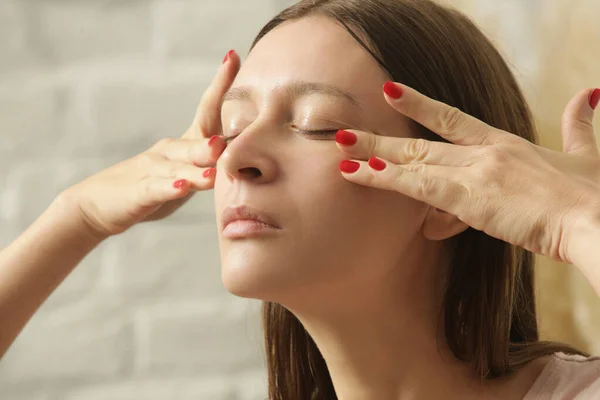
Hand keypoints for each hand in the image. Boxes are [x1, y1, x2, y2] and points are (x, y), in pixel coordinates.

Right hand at [58, 50, 240, 239]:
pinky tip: (181, 187)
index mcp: (183, 145)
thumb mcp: (184, 176)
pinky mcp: (140, 193)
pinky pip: (157, 189)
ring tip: (216, 156)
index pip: (205, 111)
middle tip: (237, 125)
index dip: (219, 85)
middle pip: (194, 140)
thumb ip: (209, 165)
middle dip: (214, 135)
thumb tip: (244, 153)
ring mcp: (152, 171)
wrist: (98, 204)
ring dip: (198, 161)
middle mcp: (168, 152)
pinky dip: (170, 188)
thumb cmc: (150, 188)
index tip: (233, 56)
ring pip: (179, 165)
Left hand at [336, 83, 599, 265]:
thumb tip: (589, 93)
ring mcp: (474, 173)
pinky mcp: (470, 198)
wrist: (598, 218)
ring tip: (340, 149)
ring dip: (373, 156)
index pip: (451, 118)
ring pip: (412, 161)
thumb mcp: (588, 154)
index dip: (419, 103)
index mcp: (504, 143)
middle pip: (420, 141)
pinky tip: (362, 173)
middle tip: (346, 129)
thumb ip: (580, 124)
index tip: (391, 90)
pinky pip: (418, 186)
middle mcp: (483, 152)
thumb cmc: (595, 194)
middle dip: (382, 136)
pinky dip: (389, 180)